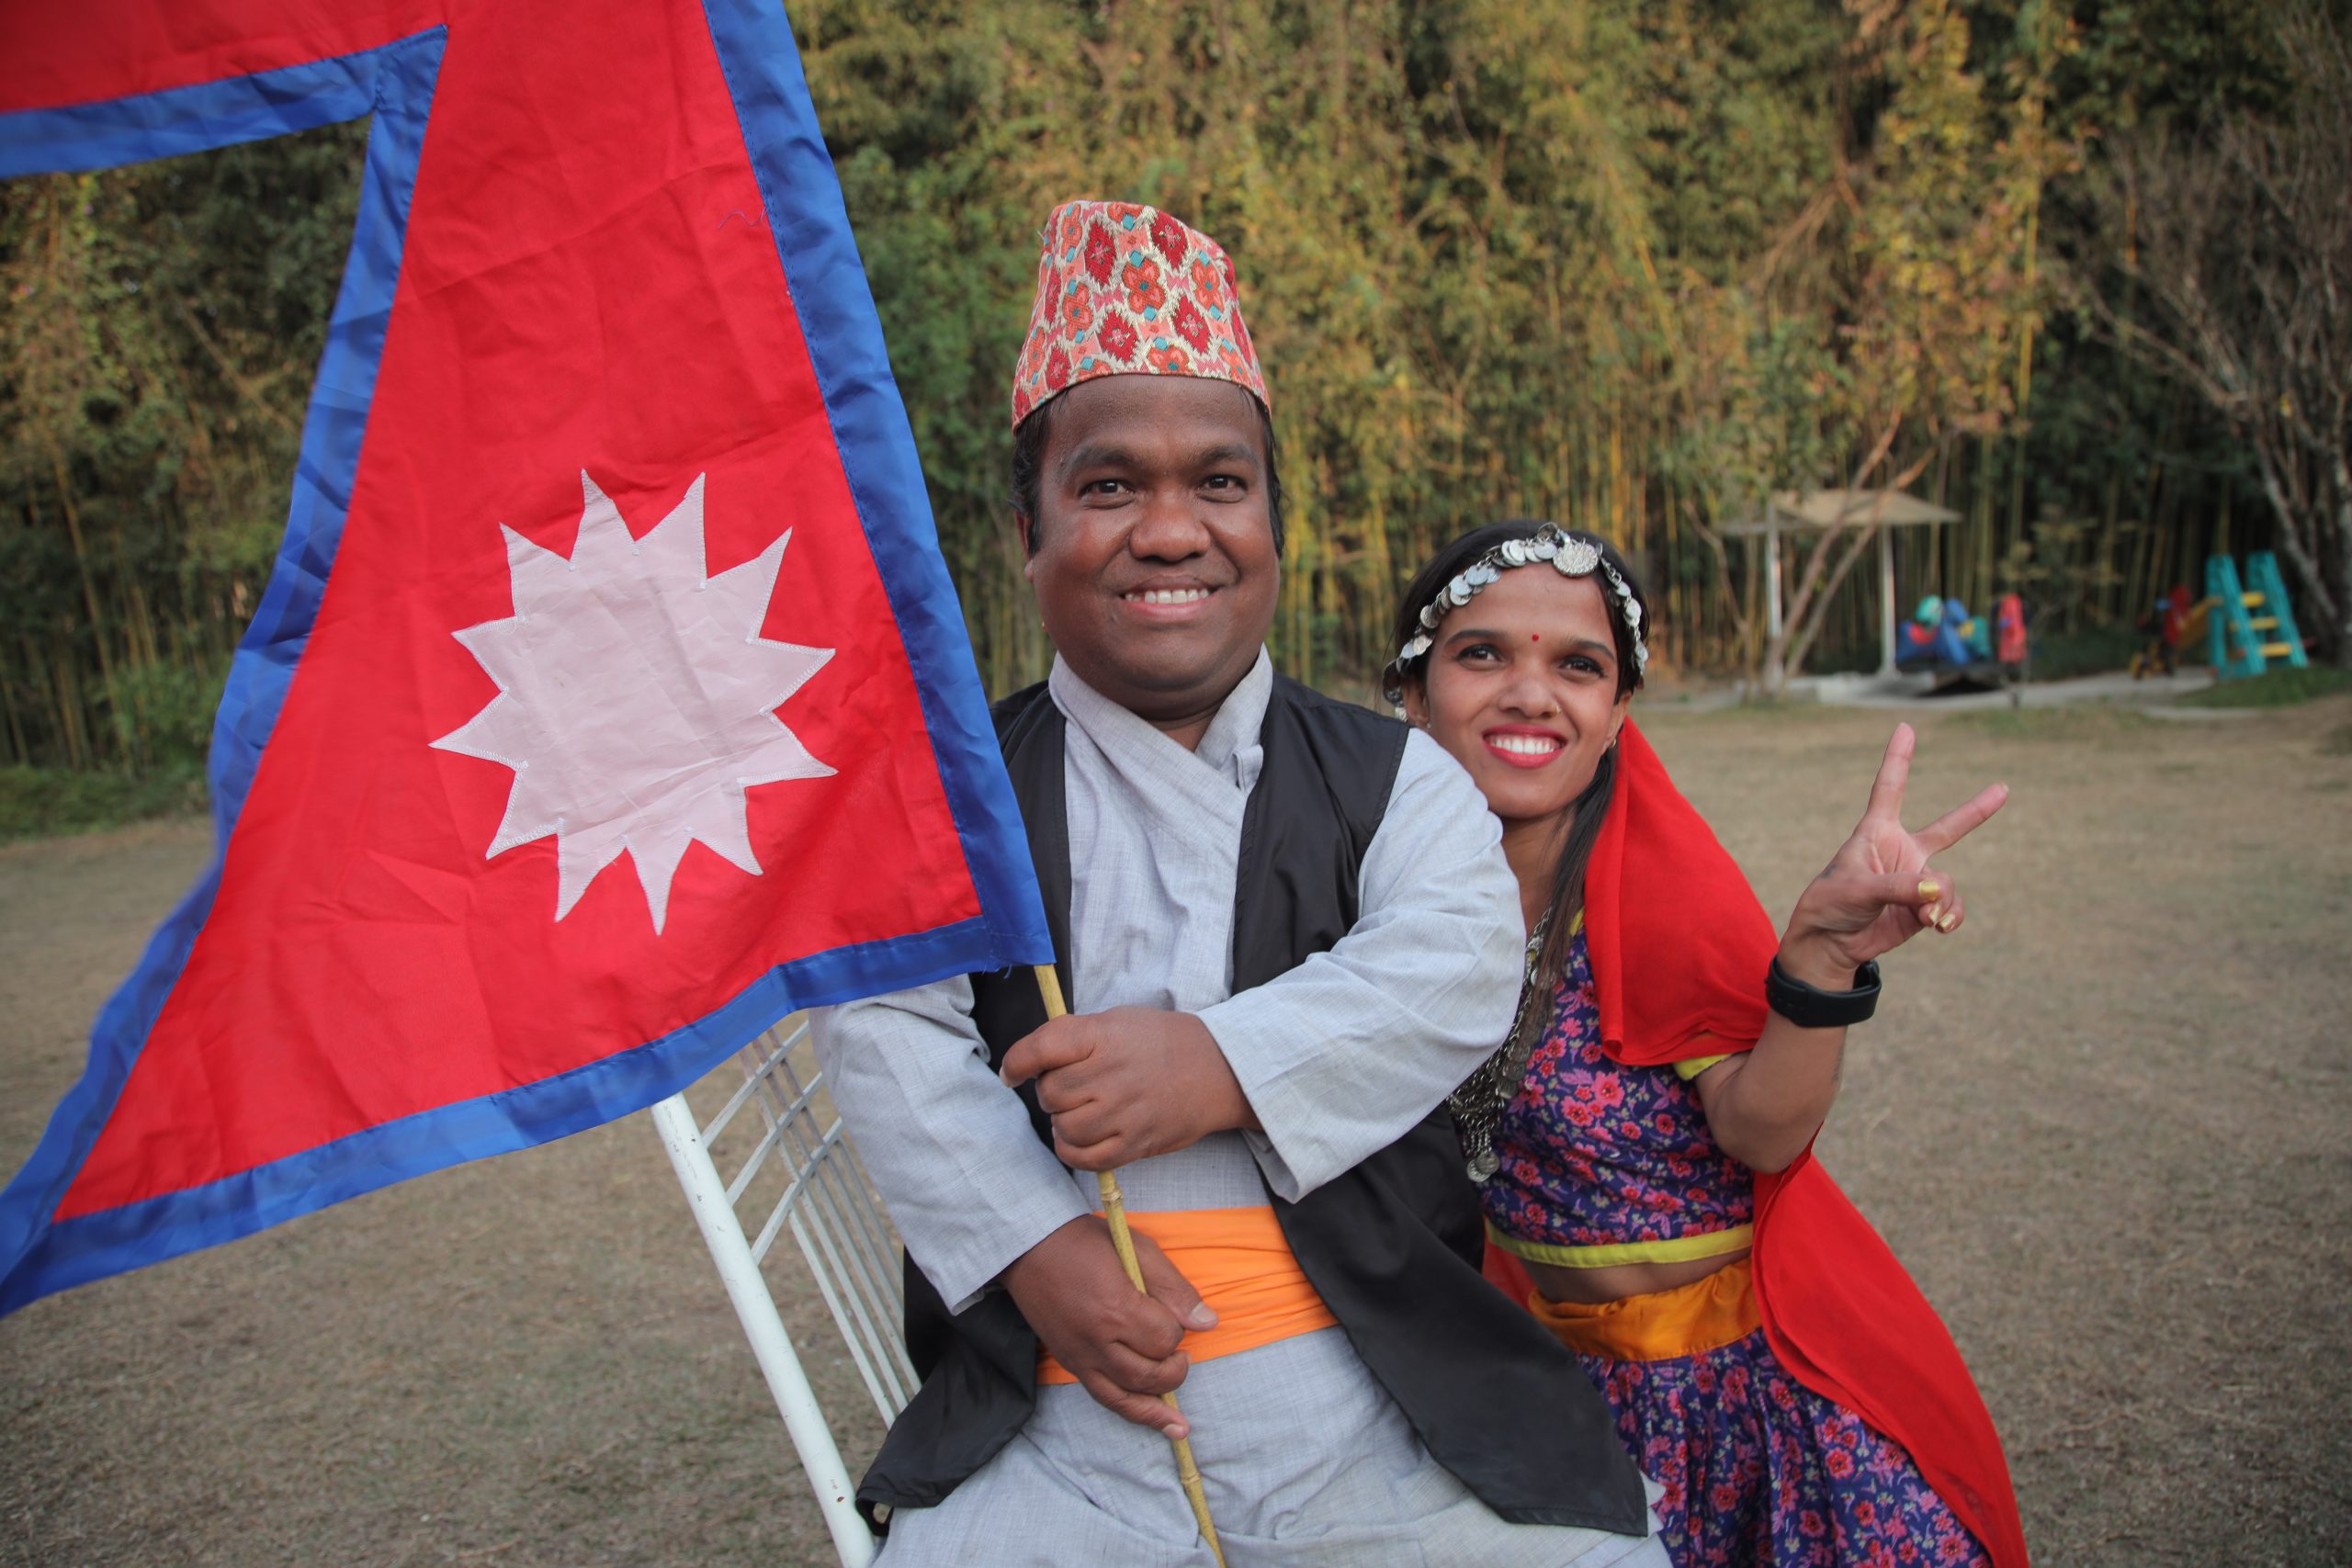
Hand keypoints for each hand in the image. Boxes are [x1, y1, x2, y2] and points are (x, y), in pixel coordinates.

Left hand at [999, 1007, 1257, 1170]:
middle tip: (1072, 1087)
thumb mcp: (1117, 1020)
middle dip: (1052, 1091)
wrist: (1218, 1069)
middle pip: (1050, 1093)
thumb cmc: (1161, 1042)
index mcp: (1103, 1035)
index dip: (1017, 1062)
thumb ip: (1074, 1037)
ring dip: (1063, 1121)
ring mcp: (1125, 1111)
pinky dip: (1072, 1150)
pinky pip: (1084, 1158)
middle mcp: (1112, 1073)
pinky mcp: (1135, 1143)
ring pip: (1064, 1128)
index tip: (1012, 1072)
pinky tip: (1079, 1137)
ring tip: (1080, 1110)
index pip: (1042, 1048)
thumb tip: (1029, 1061)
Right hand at [1002, 1214, 1216, 1437]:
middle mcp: (1097, 1340)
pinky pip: (1105, 1398)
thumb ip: (1173, 1287)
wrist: (1029, 1247)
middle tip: (1182, 1353)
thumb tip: (1207, 1322)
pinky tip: (1160, 1423)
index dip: (1178, 1328)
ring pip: (1128, 1396)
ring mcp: (1081, 1356)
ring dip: (1160, 1403)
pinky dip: (1134, 1413)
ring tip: (1179, 1410)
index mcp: (1115, 1308)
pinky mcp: (1071, 1364)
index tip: (1172, 1313)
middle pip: (1150, 1373)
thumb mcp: (1136, 1248)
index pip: (1164, 1337)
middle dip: (1175, 1368)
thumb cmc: (1084, 1242)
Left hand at [1779, 723, 2006, 981]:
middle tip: (2003, 789)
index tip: (1905, 728)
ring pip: (1947, 883)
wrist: (1830, 944)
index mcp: (1876, 833)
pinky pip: (1952, 907)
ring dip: (1941, 900)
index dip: (1898, 758)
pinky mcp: (1924, 908)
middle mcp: (1901, 852)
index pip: (1890, 788)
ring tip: (1925, 916)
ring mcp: (1916, 880)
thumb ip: (1900, 887)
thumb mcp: (1858, 890)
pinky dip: (1951, 916)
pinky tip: (1938, 926)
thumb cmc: (1832, 905)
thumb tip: (1938, 889)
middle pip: (1948, 828)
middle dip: (1977, 810)